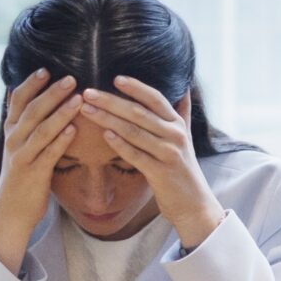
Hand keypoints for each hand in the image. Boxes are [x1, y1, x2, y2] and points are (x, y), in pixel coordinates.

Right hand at [0, 69, 79, 270]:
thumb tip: (35, 99)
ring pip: (41, 129)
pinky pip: (48, 153)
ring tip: (78, 97)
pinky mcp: (33, 173)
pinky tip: (74, 129)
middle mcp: (13, 140)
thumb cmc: (23, 175)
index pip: (17, 101)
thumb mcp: (21, 146)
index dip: (30, 84)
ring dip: (60, 112)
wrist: (10, 211)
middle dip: (51, 93)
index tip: (46, 69)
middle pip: (32, 110)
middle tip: (71, 77)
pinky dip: (60, 140)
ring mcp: (22, 156)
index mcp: (11, 131)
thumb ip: (28, 124)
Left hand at [79, 78, 224, 248]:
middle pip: (139, 112)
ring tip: (86, 109)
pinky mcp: (160, 172)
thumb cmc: (183, 169)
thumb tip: (184, 89)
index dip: (136, 87)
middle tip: (88, 92)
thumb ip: (182, 113)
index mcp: (178, 124)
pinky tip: (105, 135)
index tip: (115, 78)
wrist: (194, 202)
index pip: (156, 99)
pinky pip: (136, 155)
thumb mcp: (186, 138)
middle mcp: (175, 135)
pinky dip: (120, 144)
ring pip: (134, 131)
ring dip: (108, 119)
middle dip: (111, 101)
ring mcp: (169, 153)